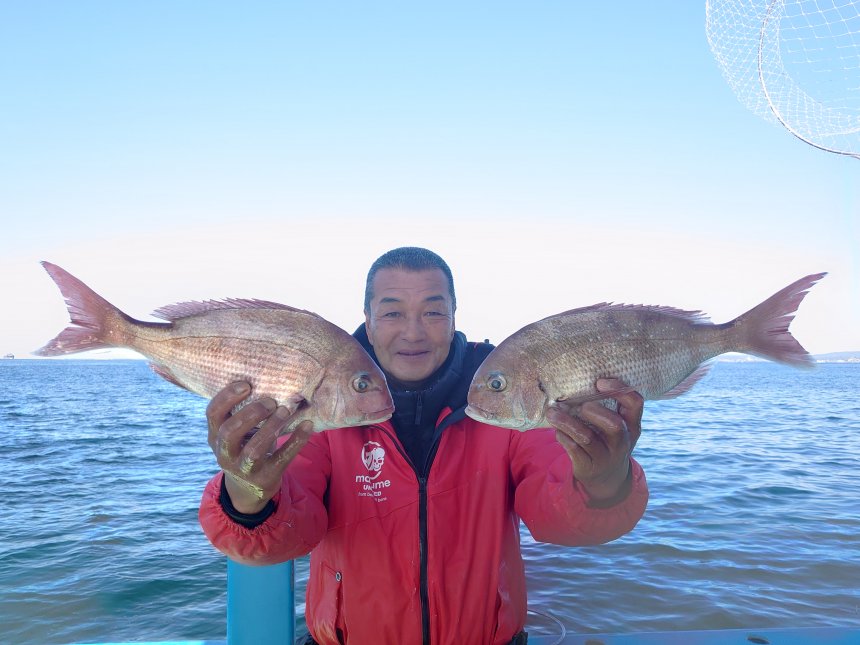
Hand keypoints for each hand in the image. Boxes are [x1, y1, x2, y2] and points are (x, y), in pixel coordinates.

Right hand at [206, 382, 313, 513]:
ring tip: (286, 410)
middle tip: (270, 401)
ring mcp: (244, 469)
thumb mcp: (236, 431)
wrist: (249, 487)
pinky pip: (282, 459)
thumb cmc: (245, 445)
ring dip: (271, 428)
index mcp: (215, 436)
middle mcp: (225, 453)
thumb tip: (268, 373)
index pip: (213, 414)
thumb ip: (242, 410)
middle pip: (229, 433)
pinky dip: (296, 442)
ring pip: (254, 450)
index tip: (246, 384)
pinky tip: (308, 425)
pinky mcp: (265, 478)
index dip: (226, 398)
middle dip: (250, 414)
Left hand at [546, 378, 642, 506]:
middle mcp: (622, 442)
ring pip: (587, 438)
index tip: (599, 382)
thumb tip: (575, 383)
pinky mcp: (589, 466)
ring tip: (552, 413)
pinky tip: (557, 430)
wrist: (607, 478)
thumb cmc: (608, 441)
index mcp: (632, 425)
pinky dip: (563, 437)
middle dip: (595, 412)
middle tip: (581, 405)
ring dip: (567, 422)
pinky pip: (573, 449)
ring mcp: (606, 456)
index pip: (635, 403)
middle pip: (615, 425)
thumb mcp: (617, 428)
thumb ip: (606, 407)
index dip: (619, 390)